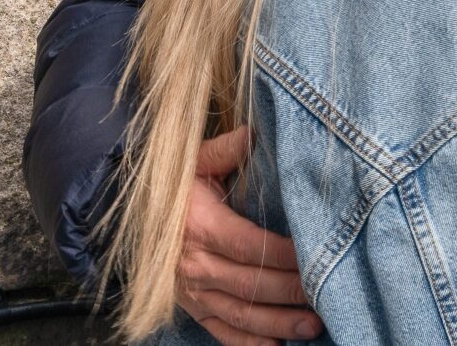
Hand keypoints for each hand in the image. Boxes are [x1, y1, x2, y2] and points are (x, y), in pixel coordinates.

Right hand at [177, 127, 319, 344]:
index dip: (286, 254)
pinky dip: (248, 344)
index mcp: (202, 227)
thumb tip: (256, 131)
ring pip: (240, 313)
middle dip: (292, 292)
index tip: (320, 255)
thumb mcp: (194, 161)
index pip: (251, 246)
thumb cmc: (172, 186)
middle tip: (329, 296)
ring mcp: (193, 291)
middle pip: (251, 284)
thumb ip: (226, 149)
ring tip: (313, 326)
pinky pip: (220, 331)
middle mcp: (196, 265)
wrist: (127, 217)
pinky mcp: (191, 307)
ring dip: (277, 324)